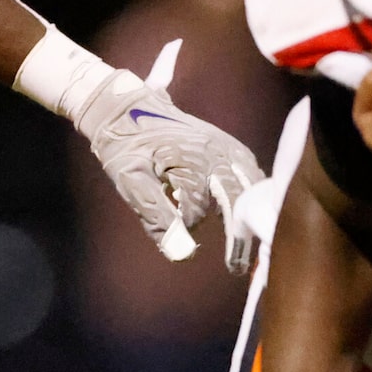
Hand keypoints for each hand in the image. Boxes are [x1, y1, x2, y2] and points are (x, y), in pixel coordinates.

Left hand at [67, 40, 267, 272]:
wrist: (122, 105)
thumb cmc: (123, 144)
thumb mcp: (131, 182)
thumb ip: (157, 218)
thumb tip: (183, 254)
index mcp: (195, 159)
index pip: (199, 209)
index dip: (185, 224)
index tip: (177, 238)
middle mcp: (219, 151)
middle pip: (240, 198)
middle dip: (239, 233)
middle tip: (236, 266)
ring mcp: (226, 146)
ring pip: (248, 186)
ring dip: (246, 211)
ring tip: (242, 242)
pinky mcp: (228, 145)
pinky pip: (247, 173)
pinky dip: (246, 193)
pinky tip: (243, 210)